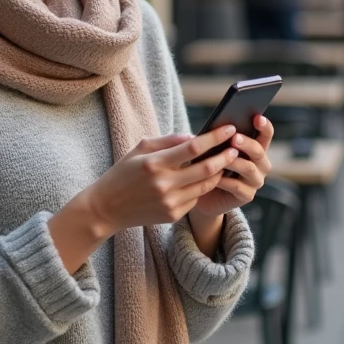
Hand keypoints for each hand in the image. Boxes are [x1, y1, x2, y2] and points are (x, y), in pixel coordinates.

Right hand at [80, 127, 241, 234]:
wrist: (106, 208)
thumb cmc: (123, 172)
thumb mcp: (140, 149)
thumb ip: (168, 140)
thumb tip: (195, 136)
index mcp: (155, 163)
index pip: (193, 148)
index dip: (214, 137)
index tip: (228, 128)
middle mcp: (164, 184)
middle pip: (206, 168)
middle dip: (225, 156)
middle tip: (236, 147)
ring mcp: (170, 202)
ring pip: (205, 185)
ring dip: (219, 172)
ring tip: (226, 161)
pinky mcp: (173, 215)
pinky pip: (196, 198)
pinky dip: (202, 187)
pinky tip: (206, 178)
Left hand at [190, 115, 273, 219]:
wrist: (203, 193)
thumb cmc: (209, 164)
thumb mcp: (214, 148)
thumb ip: (219, 139)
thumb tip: (216, 128)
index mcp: (256, 149)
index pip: (266, 135)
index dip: (264, 126)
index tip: (257, 118)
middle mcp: (261, 165)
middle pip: (259, 151)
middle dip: (247, 143)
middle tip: (234, 138)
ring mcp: (255, 181)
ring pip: (249, 168)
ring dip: (235, 162)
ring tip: (221, 157)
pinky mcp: (247, 196)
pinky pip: (238, 186)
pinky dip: (226, 180)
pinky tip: (215, 176)